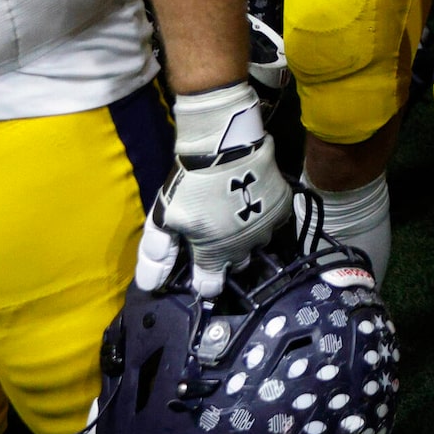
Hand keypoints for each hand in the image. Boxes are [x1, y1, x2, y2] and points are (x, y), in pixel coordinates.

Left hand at [141, 82, 293, 297]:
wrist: (225, 146)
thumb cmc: (190, 185)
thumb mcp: (164, 217)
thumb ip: (157, 254)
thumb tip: (150, 285)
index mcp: (214, 255)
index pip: (210, 287)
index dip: (202, 280)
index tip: (198, 267)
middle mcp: (245, 249)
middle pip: (235, 264)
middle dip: (225, 255)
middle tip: (213, 231)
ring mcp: (267, 229)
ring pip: (256, 243)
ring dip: (245, 236)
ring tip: (233, 212)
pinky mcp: (282, 208)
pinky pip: (273, 222)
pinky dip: (262, 216)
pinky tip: (251, 200)